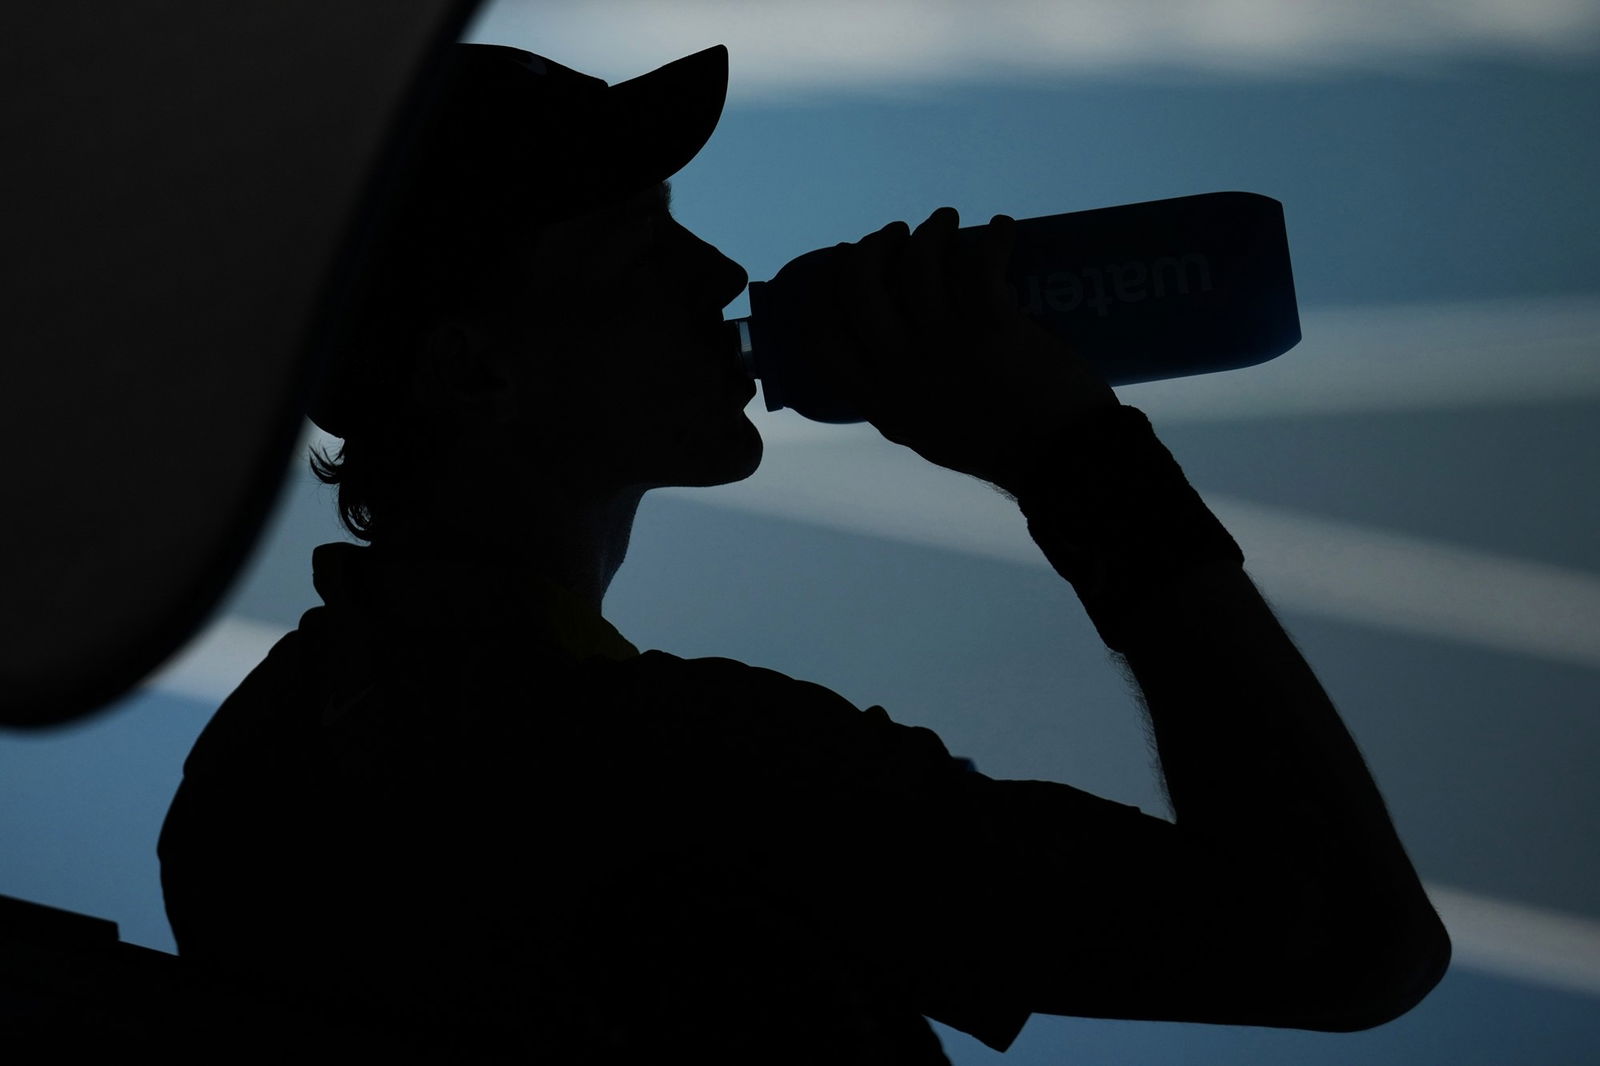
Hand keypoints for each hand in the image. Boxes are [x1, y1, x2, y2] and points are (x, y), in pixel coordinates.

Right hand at [826, 206, 1116, 488]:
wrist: (1060, 459)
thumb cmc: (997, 447)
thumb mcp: (925, 432)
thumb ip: (898, 399)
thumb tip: (887, 350)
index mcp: (879, 400)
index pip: (822, 336)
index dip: (824, 288)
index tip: (840, 260)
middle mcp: (899, 369)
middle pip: (860, 284)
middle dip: (872, 247)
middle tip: (895, 234)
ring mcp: (942, 345)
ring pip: (917, 260)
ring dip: (931, 230)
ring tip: (947, 221)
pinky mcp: (989, 324)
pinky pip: (979, 260)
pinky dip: (994, 236)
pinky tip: (1003, 228)